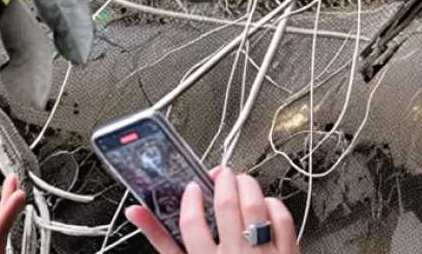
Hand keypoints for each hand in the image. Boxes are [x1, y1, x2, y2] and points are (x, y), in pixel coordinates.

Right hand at [126, 167, 299, 253]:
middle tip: (219, 175)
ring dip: (246, 184)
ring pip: (254, 205)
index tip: (192, 188)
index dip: (190, 198)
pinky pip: (280, 218)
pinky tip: (263, 203)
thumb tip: (136, 212)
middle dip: (222, 180)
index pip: (191, 223)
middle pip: (226, 205)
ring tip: (240, 181)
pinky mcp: (286, 252)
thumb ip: (161, 237)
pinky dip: (272, 203)